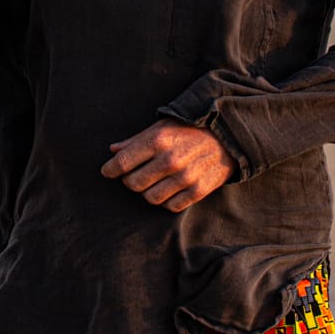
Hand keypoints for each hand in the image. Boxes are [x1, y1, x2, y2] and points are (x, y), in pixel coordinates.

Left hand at [100, 120, 234, 212]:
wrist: (227, 136)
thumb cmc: (188, 129)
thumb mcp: (161, 127)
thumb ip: (135, 140)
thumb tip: (112, 151)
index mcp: (158, 140)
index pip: (123, 162)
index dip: (110, 169)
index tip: (108, 171)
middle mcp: (170, 160)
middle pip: (133, 183)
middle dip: (129, 180)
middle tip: (133, 175)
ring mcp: (185, 177)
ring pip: (150, 198)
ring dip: (147, 192)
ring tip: (152, 182)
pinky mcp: (198, 191)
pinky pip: (170, 206)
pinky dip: (165, 200)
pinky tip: (168, 189)